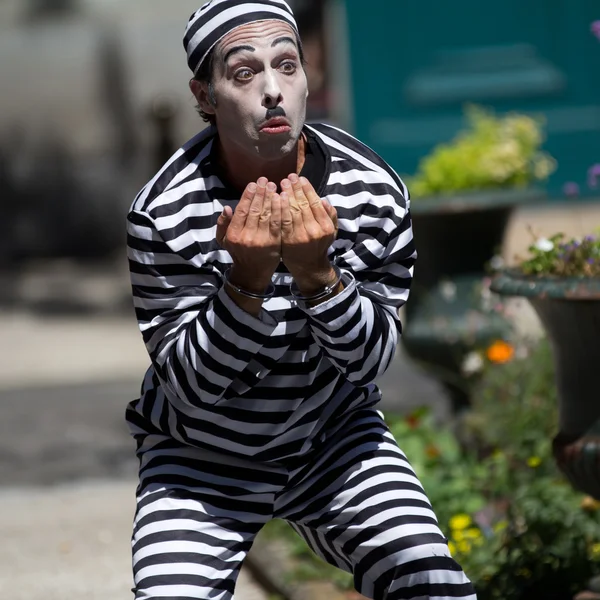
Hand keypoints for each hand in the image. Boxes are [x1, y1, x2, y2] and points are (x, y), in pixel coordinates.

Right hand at [216, 177, 281, 292]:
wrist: (252, 273)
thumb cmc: (238, 253)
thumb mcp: (223, 240)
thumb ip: (223, 224)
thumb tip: (226, 208)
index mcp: (233, 234)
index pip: (241, 211)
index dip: (247, 196)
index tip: (253, 184)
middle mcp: (247, 237)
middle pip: (255, 210)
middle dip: (260, 193)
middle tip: (265, 180)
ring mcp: (261, 240)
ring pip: (267, 215)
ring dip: (271, 198)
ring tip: (274, 186)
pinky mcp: (274, 243)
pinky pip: (278, 223)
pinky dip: (280, 210)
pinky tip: (283, 199)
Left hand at [280, 174, 338, 293]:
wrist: (309, 266)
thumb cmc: (319, 246)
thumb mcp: (331, 232)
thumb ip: (330, 216)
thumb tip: (324, 200)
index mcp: (326, 226)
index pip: (315, 202)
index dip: (307, 189)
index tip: (301, 178)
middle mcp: (314, 231)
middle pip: (303, 204)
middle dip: (295, 189)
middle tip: (288, 177)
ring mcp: (300, 236)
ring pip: (292, 211)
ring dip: (286, 195)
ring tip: (281, 184)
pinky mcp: (288, 240)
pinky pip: (283, 221)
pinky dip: (279, 208)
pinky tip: (275, 198)